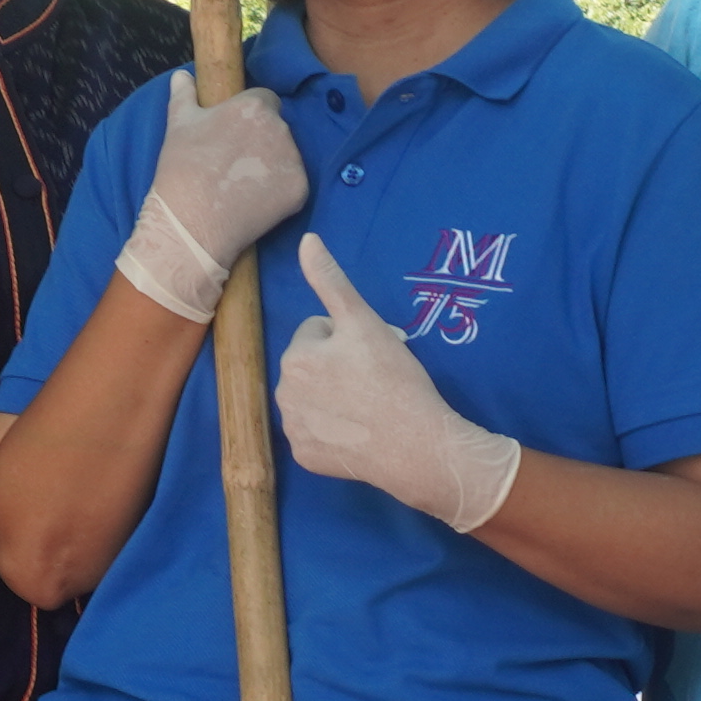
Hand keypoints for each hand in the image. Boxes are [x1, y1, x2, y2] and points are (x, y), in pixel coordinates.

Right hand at [114, 79, 308, 320]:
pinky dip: (280, 193)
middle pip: (278, 129)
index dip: (250, 118)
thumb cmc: (182, 168)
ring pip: (288, 156)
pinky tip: (256, 201)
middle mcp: (281, 127)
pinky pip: (294, 185)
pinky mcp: (300, 190)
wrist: (191, 221)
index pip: (265, 101)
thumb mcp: (178, 124)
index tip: (235, 136)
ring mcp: (293, 160)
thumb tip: (181, 75)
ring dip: (273, 165)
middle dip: (263, 141)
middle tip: (236, 163)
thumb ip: (184, 95)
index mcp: (254, 106)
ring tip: (244, 184)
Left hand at [273, 237, 520, 530]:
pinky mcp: (306, 459)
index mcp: (296, 357)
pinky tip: (358, 432)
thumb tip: (307, 240)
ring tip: (368, 405)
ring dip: (332, 395)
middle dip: (336, 366)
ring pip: (312, 398)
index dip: (348, 338)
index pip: (317, 332)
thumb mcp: (364, 321)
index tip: (372, 354)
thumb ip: (331, 281)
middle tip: (374, 379)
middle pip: (311, 365)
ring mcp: (294, 431)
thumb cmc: (394, 378)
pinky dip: (333, 430)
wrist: (417, 446)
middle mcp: (284, 394)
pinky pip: (316, 433)